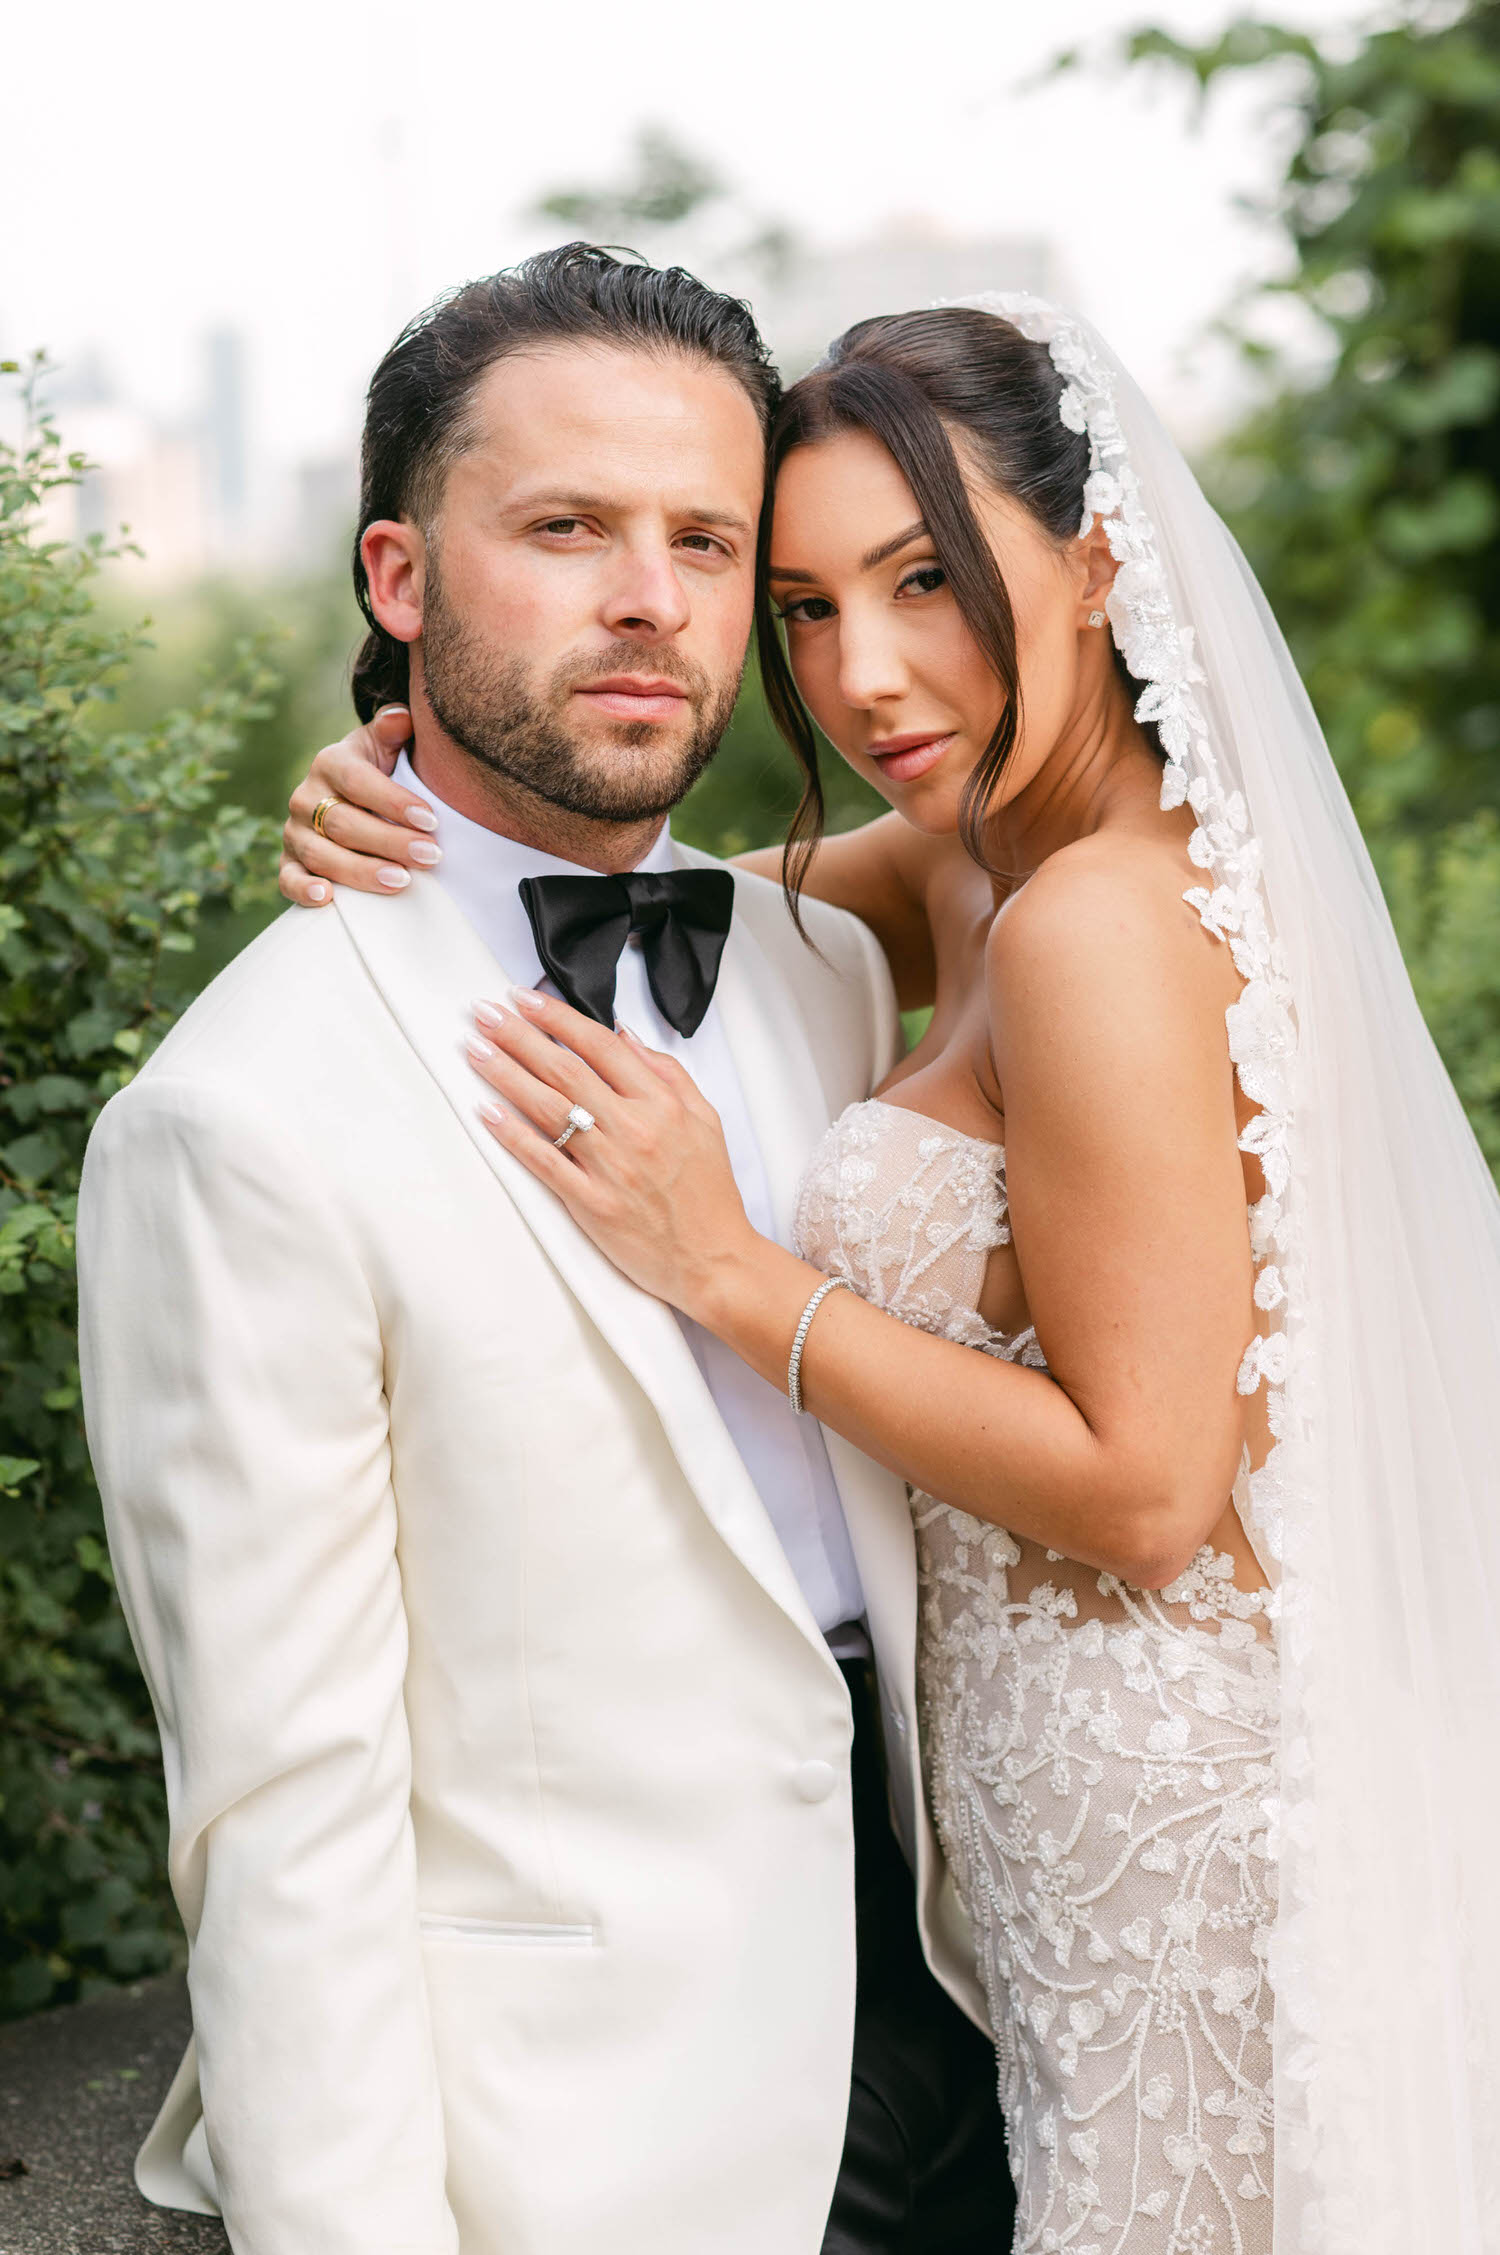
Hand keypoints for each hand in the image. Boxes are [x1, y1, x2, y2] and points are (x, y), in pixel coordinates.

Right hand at [280, 705, 441, 905]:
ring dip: (362, 871)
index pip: (359, 782)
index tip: (432, 821)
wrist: (349, 798)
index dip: (394, 802)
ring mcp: (295, 832)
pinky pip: (288, 879)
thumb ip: (393, 729)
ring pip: (322, 855)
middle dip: (390, 842)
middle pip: (343, 823)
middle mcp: (306, 797)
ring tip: (402, 881)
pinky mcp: (289, 862)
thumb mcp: (385, 746)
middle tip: (431, 856)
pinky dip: (304, 890)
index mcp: (330, 763)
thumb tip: (401, 718)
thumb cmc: (378, 772)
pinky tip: (329, 898)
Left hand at [466, 988, 761, 1320]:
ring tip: (475, 1049)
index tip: (526, 999)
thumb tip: (624, 1034)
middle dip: (519, 1035)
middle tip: (484, 1013)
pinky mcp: (591, 1204)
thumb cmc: (709, 1192)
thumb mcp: (706, 1119)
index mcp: (662, 1104)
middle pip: (565, 1069)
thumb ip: (667, 1073)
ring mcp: (610, 1167)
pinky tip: (486, 1111)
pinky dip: (513, 1135)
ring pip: (548, 1108)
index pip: (601, 1046)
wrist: (713, 1260)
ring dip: (506, 1074)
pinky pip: (543, 1162)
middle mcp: (633, 1129)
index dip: (558, 1018)